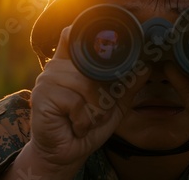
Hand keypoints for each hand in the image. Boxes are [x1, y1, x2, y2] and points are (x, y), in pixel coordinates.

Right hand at [27, 26, 147, 174]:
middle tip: (98, 110)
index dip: (87, 34)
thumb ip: (127, 86)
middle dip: (103, 93)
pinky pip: (75, 102)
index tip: (107, 40)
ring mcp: (46, 81)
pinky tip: (77, 127)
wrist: (67, 154)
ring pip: (85, 84)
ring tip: (88, 119)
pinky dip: (83, 119)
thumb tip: (146, 66)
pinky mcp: (42, 97)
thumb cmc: (88, 125)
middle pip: (90, 65)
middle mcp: (56, 67)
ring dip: (95, 109)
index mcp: (70, 64)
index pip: (73, 35)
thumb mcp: (114, 105)